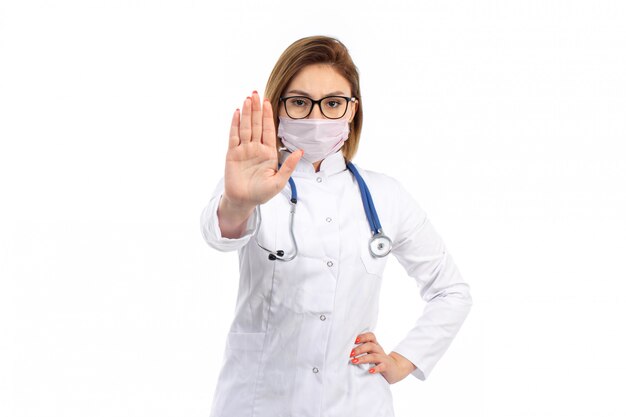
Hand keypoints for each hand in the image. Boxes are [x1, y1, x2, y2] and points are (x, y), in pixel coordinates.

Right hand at [224, 91, 303, 209]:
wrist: (244, 201)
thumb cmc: (261, 193)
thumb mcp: (279, 181)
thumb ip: (288, 166)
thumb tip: (300, 151)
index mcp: (268, 153)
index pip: (269, 130)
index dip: (268, 116)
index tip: (268, 102)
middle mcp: (256, 148)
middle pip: (256, 125)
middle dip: (257, 109)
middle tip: (256, 93)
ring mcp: (244, 150)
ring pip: (246, 127)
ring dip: (247, 113)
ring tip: (248, 98)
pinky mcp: (232, 154)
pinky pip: (234, 136)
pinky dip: (235, 124)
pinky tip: (237, 113)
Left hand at [350, 332, 416, 383]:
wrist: (396, 369)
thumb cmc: (379, 361)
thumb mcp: (371, 354)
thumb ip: (362, 351)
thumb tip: (344, 350)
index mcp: (375, 345)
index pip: (370, 336)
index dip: (362, 336)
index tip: (353, 340)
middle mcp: (379, 350)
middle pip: (370, 345)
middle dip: (359, 349)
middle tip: (350, 353)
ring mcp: (383, 358)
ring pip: (374, 356)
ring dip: (363, 358)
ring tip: (354, 361)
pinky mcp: (387, 367)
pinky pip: (382, 366)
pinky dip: (376, 369)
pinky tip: (370, 371)